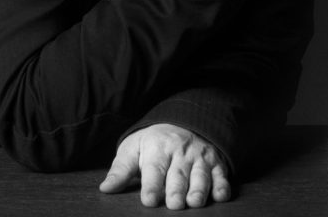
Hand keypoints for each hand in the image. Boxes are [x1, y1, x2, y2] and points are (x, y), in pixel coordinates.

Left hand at [99, 123, 230, 208]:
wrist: (183, 122)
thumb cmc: (153, 143)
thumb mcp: (133, 149)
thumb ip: (121, 170)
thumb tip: (105, 188)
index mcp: (157, 150)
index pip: (154, 169)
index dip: (152, 186)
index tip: (149, 200)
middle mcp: (180, 154)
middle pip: (178, 175)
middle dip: (177, 190)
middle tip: (174, 205)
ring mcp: (200, 158)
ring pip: (201, 175)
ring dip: (199, 189)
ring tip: (194, 202)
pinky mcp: (216, 163)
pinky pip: (221, 174)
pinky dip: (222, 185)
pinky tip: (221, 196)